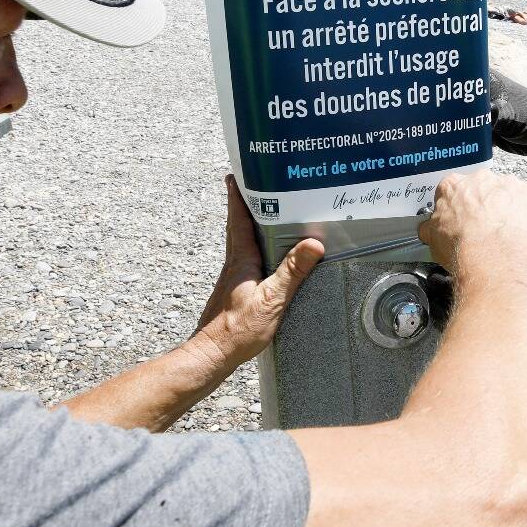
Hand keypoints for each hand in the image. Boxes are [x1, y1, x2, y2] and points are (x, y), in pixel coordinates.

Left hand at [195, 177, 324, 365]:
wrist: (213, 353)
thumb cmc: (238, 329)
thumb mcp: (272, 300)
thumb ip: (291, 272)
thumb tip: (312, 244)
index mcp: (241, 258)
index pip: (238, 218)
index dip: (238, 195)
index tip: (238, 173)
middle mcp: (235, 262)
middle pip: (238, 224)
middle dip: (245, 203)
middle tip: (254, 183)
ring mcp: (234, 276)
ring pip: (241, 241)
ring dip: (249, 222)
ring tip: (265, 210)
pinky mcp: (236, 288)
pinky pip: (246, 257)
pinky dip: (254, 244)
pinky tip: (266, 251)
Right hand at [417, 168, 526, 273]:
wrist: (494, 256)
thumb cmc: (463, 247)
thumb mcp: (434, 240)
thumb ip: (431, 228)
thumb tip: (427, 229)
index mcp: (454, 186)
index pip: (454, 189)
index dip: (460, 206)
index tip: (464, 219)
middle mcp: (482, 179)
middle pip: (484, 188)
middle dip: (487, 205)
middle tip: (488, 229)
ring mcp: (510, 184)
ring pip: (511, 193)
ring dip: (510, 209)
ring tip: (509, 235)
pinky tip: (526, 233)